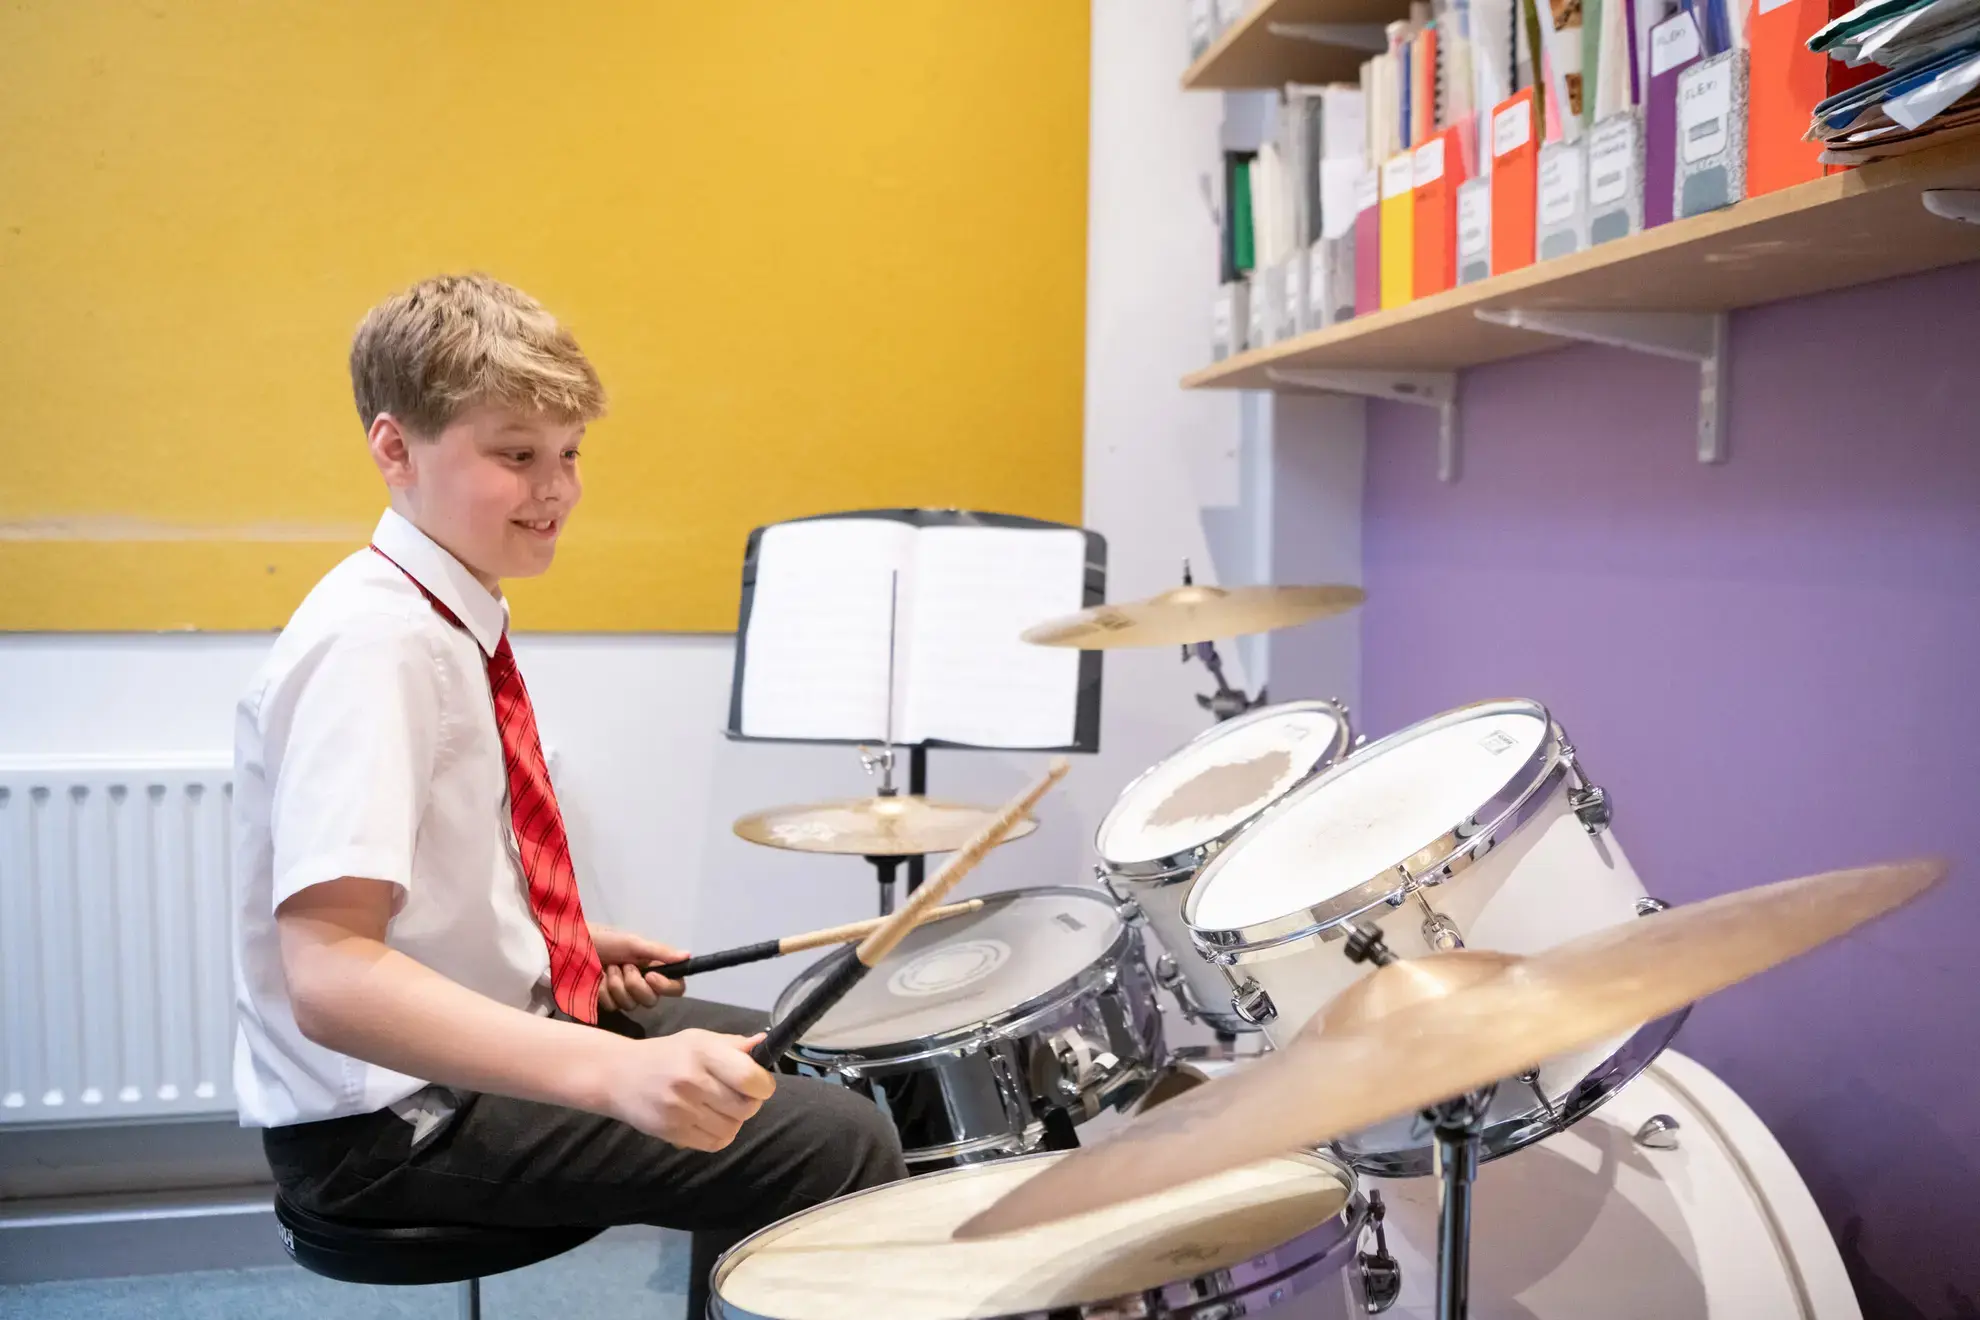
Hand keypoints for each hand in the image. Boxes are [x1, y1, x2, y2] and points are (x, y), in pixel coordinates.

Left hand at [591, 924, 688, 1011]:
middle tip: (623, 966)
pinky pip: (612, 1007)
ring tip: (607, 968)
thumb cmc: (606, 940)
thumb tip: (688, 955)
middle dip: (634, 983)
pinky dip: (604, 991)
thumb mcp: (633, 942)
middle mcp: (643, 983)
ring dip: (616, 985)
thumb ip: (660, 952)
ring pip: (630, 1005)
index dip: (666, 987)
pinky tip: (598, 979)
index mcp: (654, 968)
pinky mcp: (608, 1002)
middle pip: (651, 1000)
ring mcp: (624, 995)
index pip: (675, 987)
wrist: (573, 945)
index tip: (650, 976)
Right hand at [604, 1029, 775, 1149]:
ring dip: (733, 1121)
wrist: (618, 1075)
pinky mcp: (671, 1131)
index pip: (749, 1077)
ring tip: (719, 1108)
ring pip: (732, 1128)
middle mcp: (692, 1080)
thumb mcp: (699, 1040)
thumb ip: (734, 1045)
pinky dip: (719, 1135)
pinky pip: (714, 1143)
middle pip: (745, 1107)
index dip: (762, 1085)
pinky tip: (708, 1121)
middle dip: (749, 1103)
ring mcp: (680, 1109)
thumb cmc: (666, 1055)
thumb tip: (763, 1044)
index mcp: (703, 1052)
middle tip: (737, 1096)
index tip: (759, 1084)